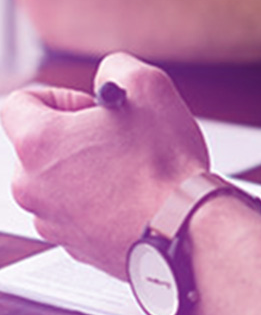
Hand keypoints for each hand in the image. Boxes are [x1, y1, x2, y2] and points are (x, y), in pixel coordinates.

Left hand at [0, 52, 208, 277]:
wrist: (186, 229)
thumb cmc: (166, 168)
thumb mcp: (149, 88)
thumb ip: (117, 68)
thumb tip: (110, 76)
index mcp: (38, 142)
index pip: (19, 103)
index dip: (60, 98)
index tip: (90, 109)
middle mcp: (32, 185)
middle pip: (40, 147)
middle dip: (77, 140)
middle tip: (120, 142)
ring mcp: (51, 220)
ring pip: (60, 183)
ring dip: (89, 174)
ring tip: (133, 174)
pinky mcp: (75, 247)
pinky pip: (79, 214)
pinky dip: (102, 205)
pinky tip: (136, 200)